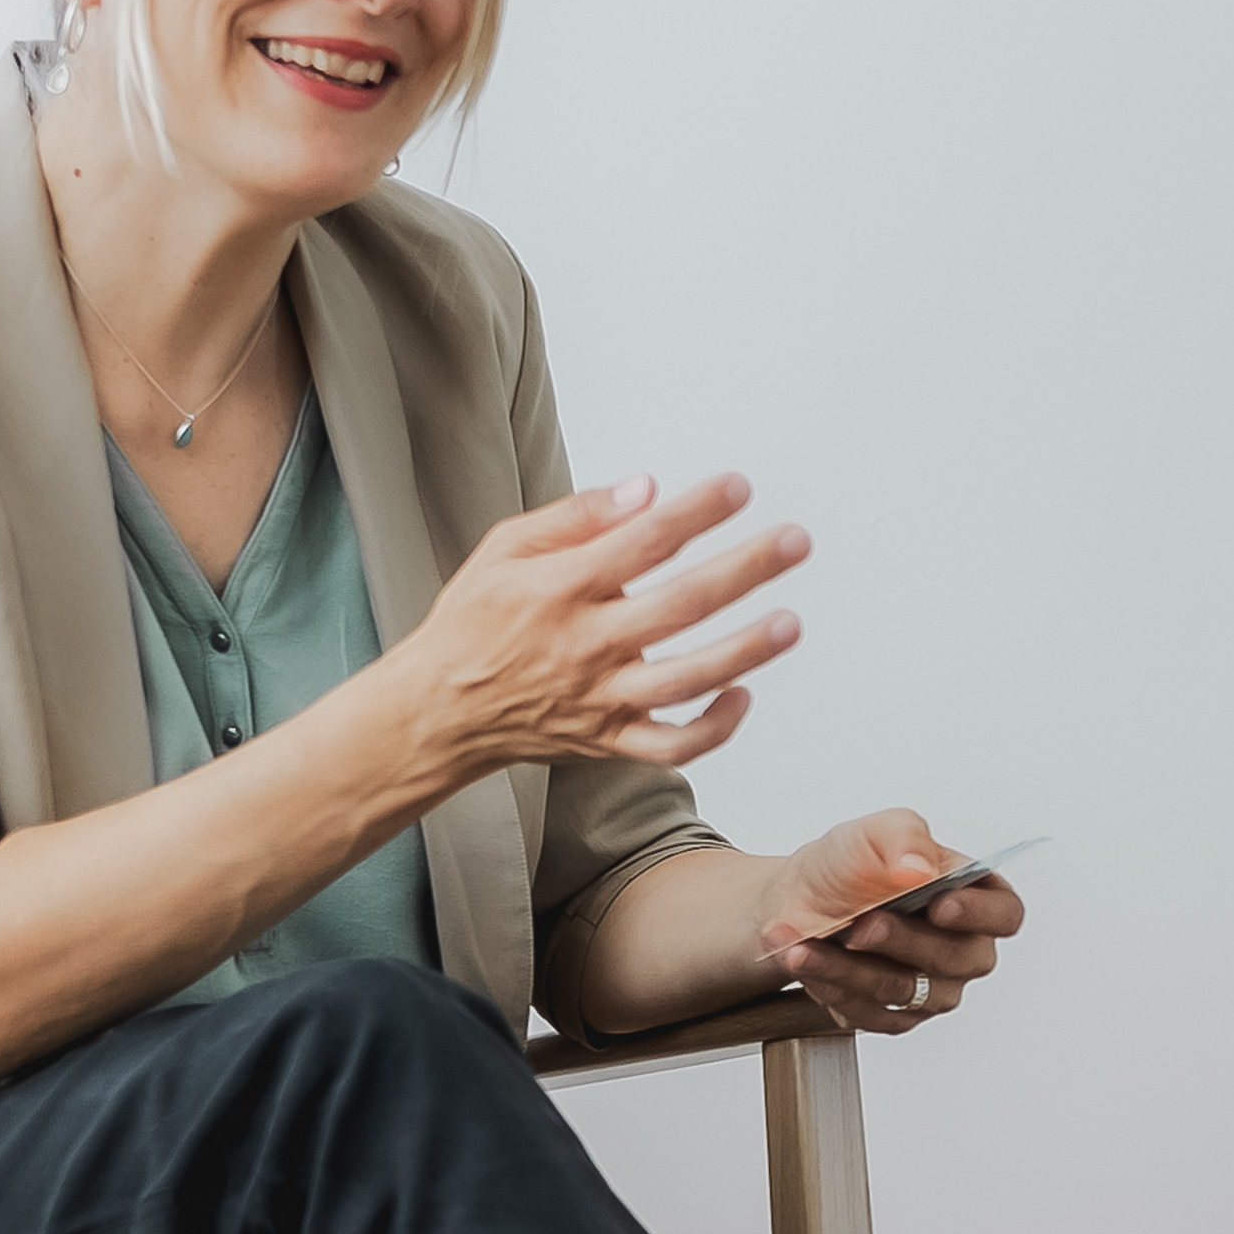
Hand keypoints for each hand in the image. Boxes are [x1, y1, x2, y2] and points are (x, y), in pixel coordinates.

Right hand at [391, 474, 804, 787]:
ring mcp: (600, 700)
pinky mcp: (608, 742)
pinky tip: (745, 694)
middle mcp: (584, 646)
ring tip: (791, 622)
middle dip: (744, 571)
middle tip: (795, 542)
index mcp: (557, 590)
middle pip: (679, 607)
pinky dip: (714, 728)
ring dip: (744, 652)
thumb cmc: (474, 621)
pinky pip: (672, 746)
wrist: (438, 711)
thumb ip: (576, 517)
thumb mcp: (503, 549)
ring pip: (686, 681)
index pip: (641, 543)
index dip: (695, 513)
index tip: (740, 488)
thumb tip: (646, 489)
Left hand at [756, 809, 1026, 1036]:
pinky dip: (831, 986)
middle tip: (859, 923)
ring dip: (848, 966)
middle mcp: (961, 948)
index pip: (1004, 914)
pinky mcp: (896, 1017)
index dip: (978, 913)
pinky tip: (805, 960)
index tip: (939, 904)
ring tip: (806, 943)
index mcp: (973, 896)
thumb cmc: (847, 867)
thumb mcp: (872, 832)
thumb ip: (903, 839)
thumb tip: (919, 868)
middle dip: (901, 941)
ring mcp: (932, 988)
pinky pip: (871, 1013)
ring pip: (904, 989)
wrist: (797, 901)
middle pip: (954, 958)